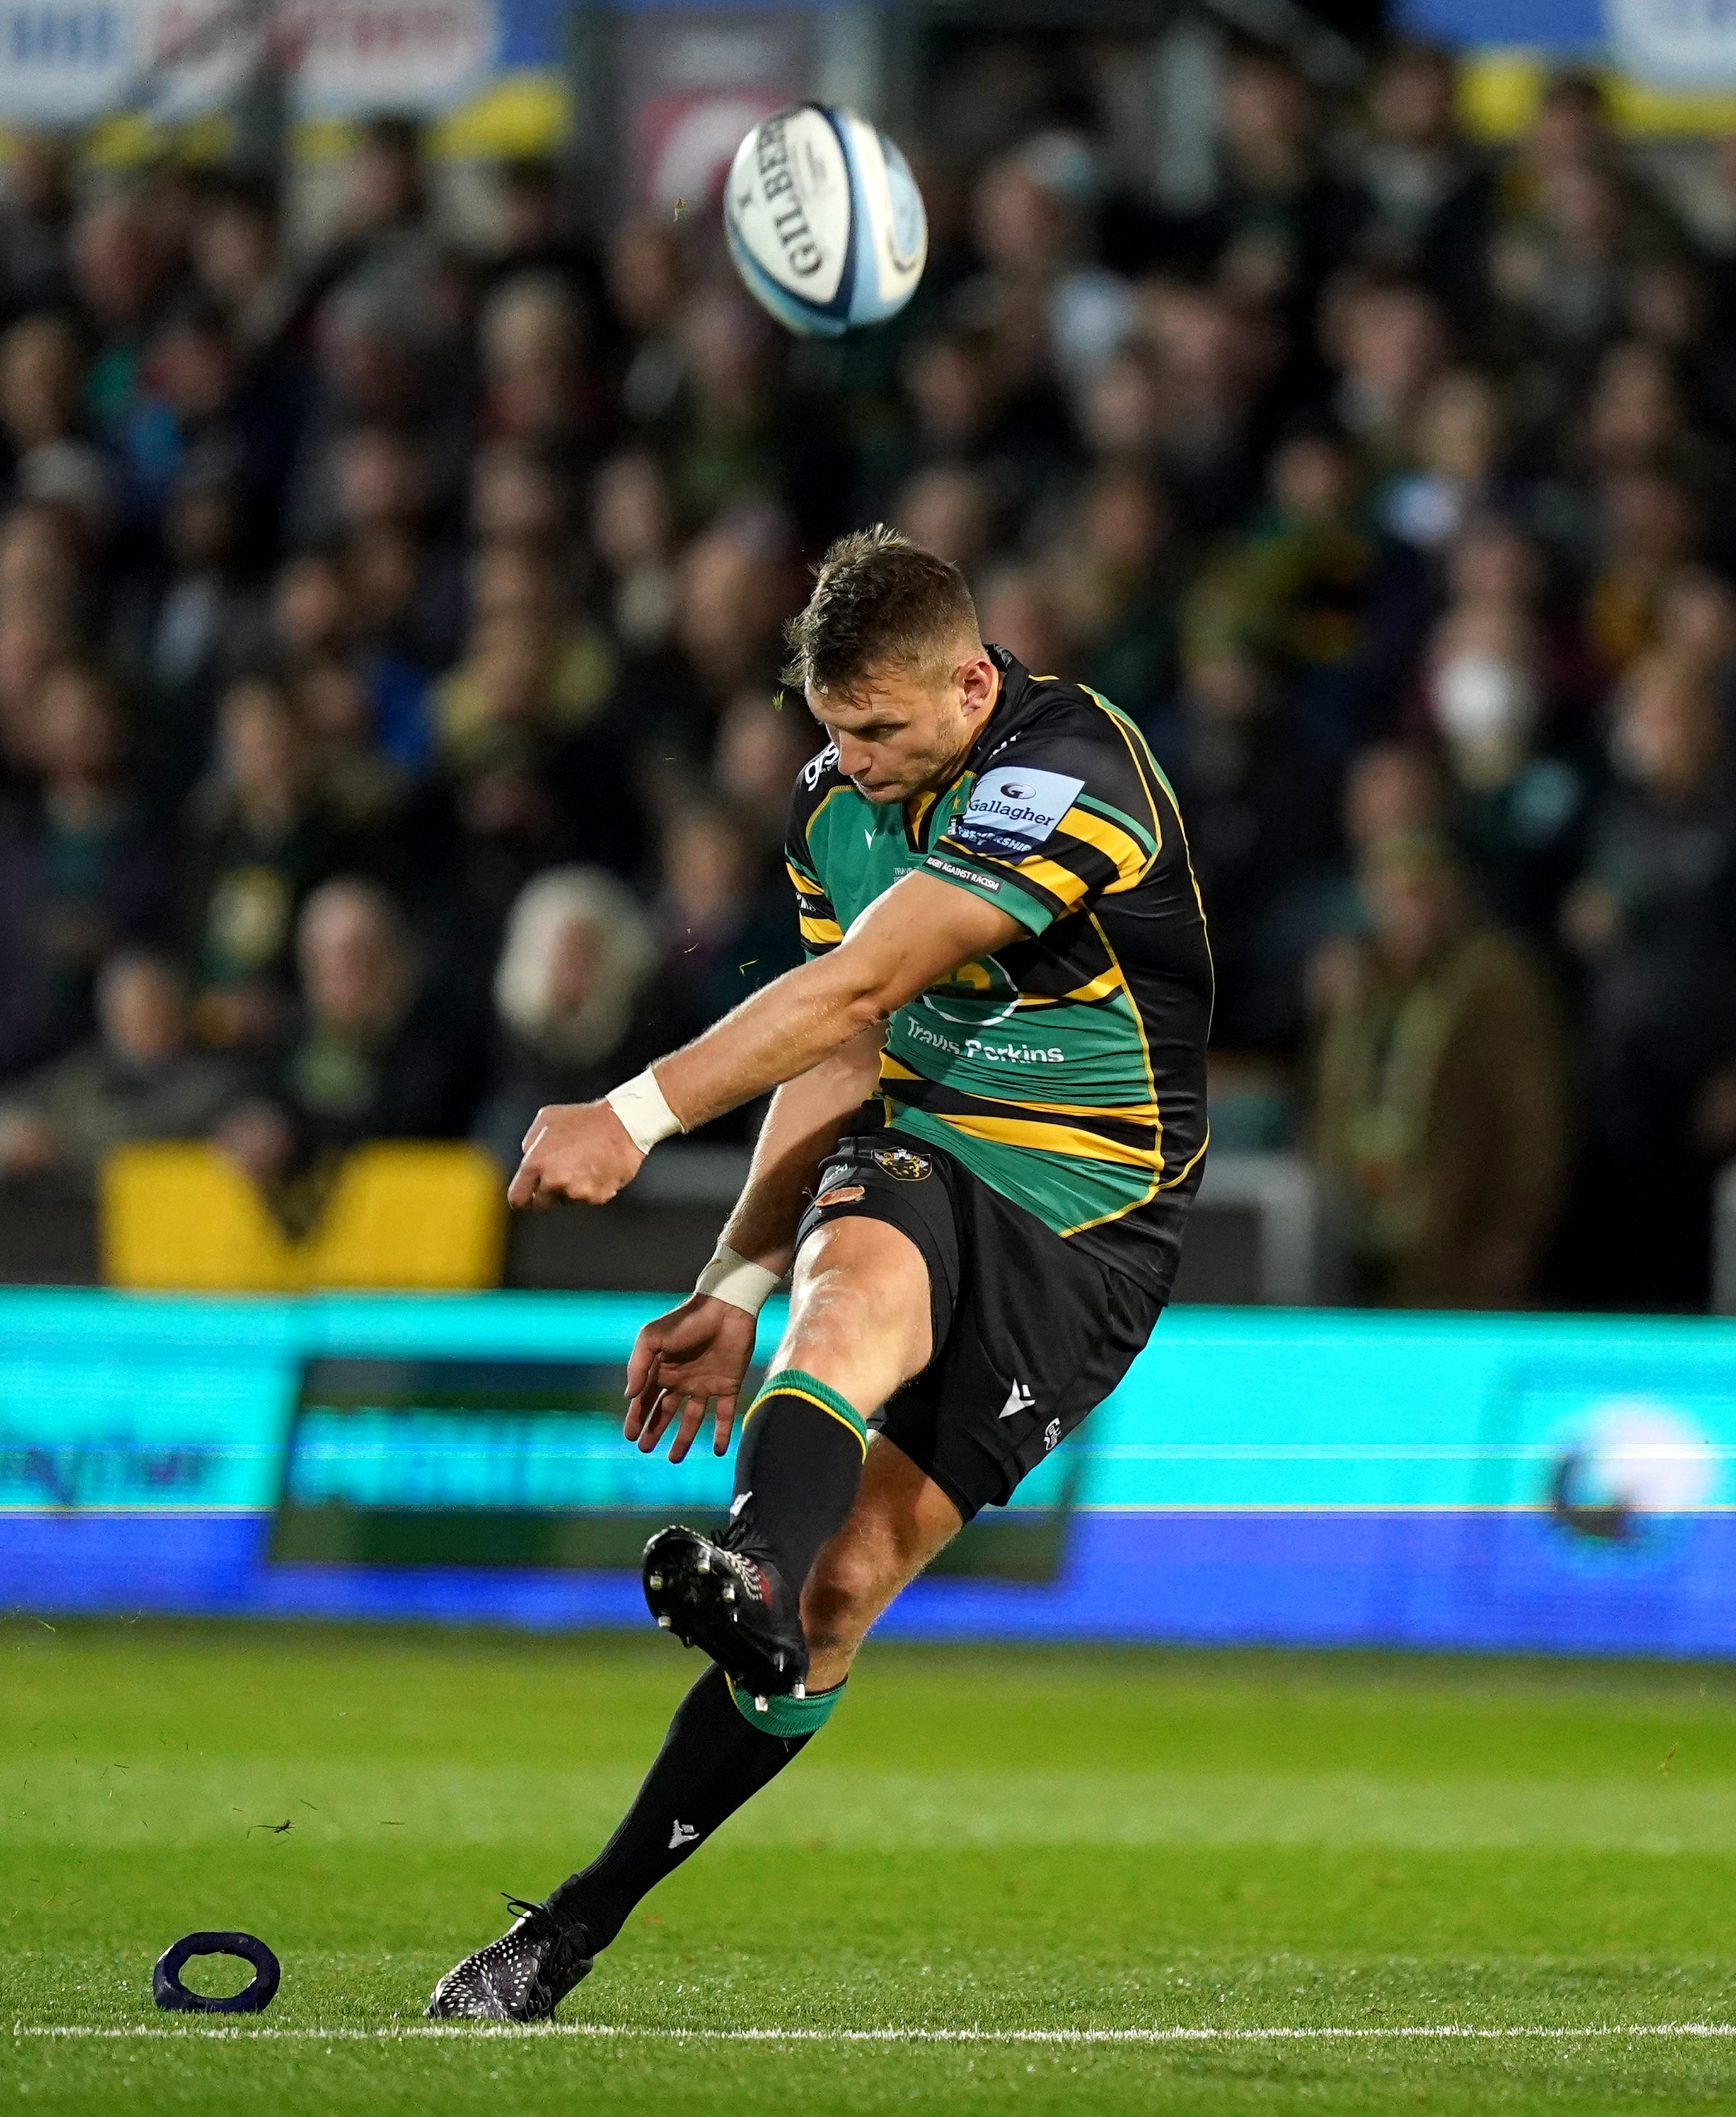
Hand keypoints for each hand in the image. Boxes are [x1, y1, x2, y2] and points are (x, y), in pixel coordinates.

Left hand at [508, 1101, 642, 1208]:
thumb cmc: (585, 1118)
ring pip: (567, 1201)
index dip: (522, 1198)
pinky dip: (592, 1188)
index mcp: (536, 1163)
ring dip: (571, 1189)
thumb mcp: (547, 1119)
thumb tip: (528, 1156)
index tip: (528, 1196)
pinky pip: (589, 1198)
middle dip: (547, 1194)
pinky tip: (598, 1168)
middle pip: (541, 1205)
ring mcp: (577, 1191)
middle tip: (560, 1176)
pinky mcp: (598, 1196)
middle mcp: (554, 1181)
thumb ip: (531, 1142)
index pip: (518, 1198)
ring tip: (584, 1165)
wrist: (624, 1123)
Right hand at [623, 1293, 758, 1461]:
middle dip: (655, 1429)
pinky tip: (717, 1452)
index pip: (645, 1399)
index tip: (630, 1436)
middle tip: (645, 1449)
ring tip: (674, 1458)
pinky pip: (725, 1414)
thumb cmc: (686, 1320)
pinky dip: (722, 1433)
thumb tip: (628, 1395)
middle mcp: (683, 1379)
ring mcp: (706, 1383)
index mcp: (663, 1369)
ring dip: (684, 1438)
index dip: (636, 1417)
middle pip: (666, 1411)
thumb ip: (638, 1366)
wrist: (726, 1308)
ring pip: (693, 1418)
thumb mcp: (652, 1338)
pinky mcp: (729, 1385)